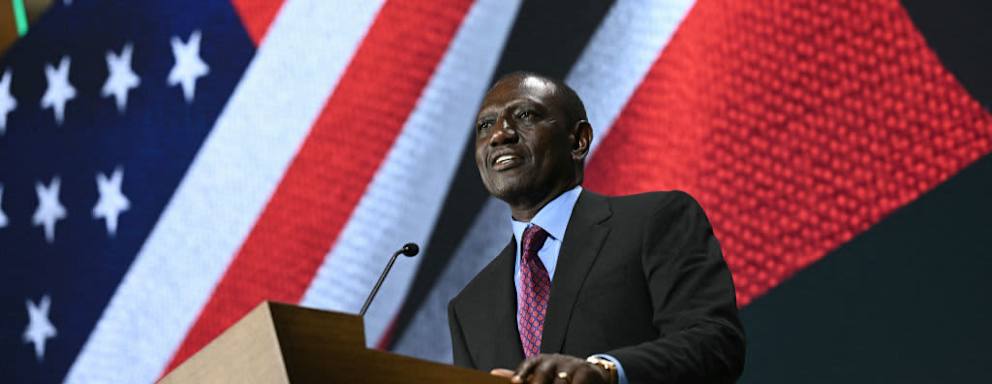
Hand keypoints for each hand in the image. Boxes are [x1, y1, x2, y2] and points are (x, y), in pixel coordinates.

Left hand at [490, 353, 609, 383]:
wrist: (592, 372)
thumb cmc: (560, 375)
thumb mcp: (540, 374)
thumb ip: (520, 375)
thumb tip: (493, 372)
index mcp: (540, 361)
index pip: (528, 365)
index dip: (522, 373)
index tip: (515, 382)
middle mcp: (554, 360)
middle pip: (542, 374)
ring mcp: (570, 365)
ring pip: (560, 382)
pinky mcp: (585, 372)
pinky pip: (577, 382)